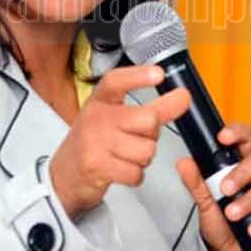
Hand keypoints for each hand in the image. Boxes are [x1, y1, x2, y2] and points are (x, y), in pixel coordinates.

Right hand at [49, 65, 191, 220]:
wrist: (66, 173)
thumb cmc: (96, 141)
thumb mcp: (119, 118)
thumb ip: (156, 108)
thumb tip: (183, 97)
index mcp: (100, 100)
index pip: (116, 81)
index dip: (138, 76)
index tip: (159, 74)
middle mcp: (95, 117)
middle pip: (148, 120)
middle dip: (152, 134)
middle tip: (135, 138)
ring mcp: (93, 141)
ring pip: (146, 150)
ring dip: (142, 159)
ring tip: (124, 156)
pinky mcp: (95, 165)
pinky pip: (136, 172)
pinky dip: (135, 175)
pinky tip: (120, 169)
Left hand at [175, 122, 250, 250]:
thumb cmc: (220, 219)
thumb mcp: (204, 201)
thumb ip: (196, 182)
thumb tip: (184, 162)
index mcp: (240, 163)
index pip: (244, 139)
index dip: (237, 133)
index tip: (222, 138)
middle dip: (243, 173)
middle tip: (224, 189)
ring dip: (250, 200)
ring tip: (232, 214)